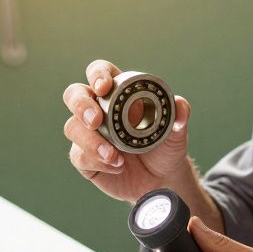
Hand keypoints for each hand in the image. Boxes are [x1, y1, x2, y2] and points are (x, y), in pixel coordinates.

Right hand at [62, 59, 192, 202]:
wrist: (161, 179)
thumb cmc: (165, 147)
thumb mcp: (176, 130)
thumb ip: (179, 115)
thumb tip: (180, 105)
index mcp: (117, 92)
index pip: (99, 72)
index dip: (97, 75)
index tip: (104, 87)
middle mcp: (98, 109)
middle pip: (74, 95)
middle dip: (81, 104)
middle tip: (95, 120)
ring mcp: (88, 133)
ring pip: (72, 127)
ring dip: (90, 141)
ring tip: (113, 156)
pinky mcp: (84, 157)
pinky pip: (79, 155)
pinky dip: (96, 161)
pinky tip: (116, 166)